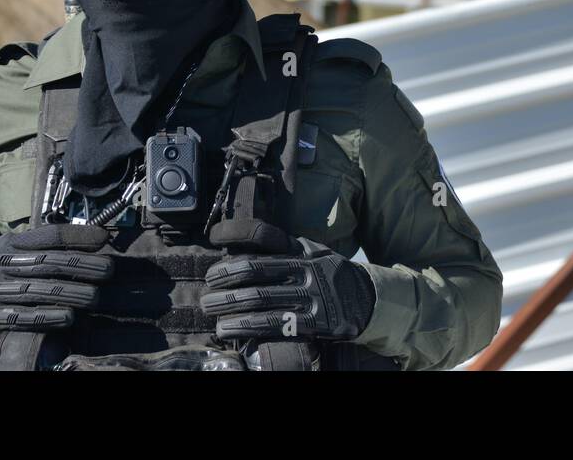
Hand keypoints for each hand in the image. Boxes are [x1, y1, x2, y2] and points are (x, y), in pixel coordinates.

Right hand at [0, 224, 113, 341]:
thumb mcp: (11, 248)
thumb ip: (43, 243)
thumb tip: (89, 238)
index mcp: (11, 244)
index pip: (48, 236)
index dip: (77, 236)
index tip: (103, 239)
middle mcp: (3, 265)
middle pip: (48, 263)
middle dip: (83, 266)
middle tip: (108, 270)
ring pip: (39, 291)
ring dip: (72, 293)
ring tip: (95, 296)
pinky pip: (23, 317)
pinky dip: (48, 317)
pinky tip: (69, 317)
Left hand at [201, 220, 375, 342]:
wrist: (366, 298)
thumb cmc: (328, 272)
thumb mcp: (311, 251)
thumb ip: (283, 246)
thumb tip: (243, 242)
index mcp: (300, 252)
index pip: (261, 249)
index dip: (233, 255)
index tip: (212, 264)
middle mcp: (305, 272)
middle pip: (256, 277)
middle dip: (226, 286)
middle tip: (206, 295)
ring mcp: (311, 298)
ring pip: (262, 303)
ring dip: (232, 310)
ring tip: (212, 315)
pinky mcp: (316, 323)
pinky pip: (277, 326)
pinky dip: (251, 328)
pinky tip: (232, 330)